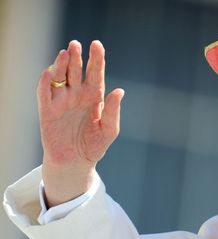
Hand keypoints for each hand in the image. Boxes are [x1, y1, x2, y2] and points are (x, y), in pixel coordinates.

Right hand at [38, 40, 123, 206]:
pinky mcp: (47, 111)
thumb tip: (119, 91)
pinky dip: (46, 81)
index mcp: (94, 96)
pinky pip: (44, 93)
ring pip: (60, 77)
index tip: (97, 45)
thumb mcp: (109, 129)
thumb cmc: (94, 145)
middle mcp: (77, 95)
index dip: (96, 59)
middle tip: (76, 44)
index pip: (95, 73)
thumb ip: (113, 111)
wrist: (76, 163)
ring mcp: (62, 101)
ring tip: (65, 53)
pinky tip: (50, 72)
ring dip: (61, 64)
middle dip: (76, 57)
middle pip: (76, 70)